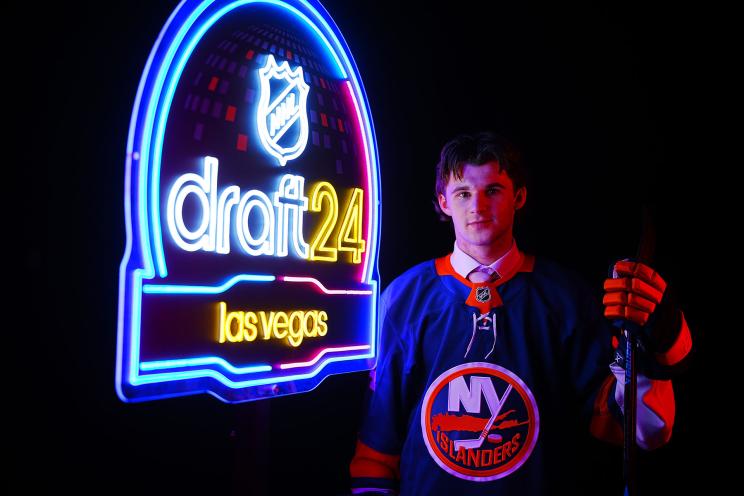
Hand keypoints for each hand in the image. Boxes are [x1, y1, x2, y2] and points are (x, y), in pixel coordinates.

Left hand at [603, 259, 689, 377]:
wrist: (663, 337)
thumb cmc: (649, 312)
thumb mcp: (649, 294)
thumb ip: (637, 282)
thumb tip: (617, 268)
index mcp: (660, 286)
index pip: (644, 271)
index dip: (629, 267)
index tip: (616, 267)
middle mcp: (658, 296)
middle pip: (632, 284)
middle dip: (615, 284)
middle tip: (607, 286)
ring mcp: (652, 309)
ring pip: (625, 297)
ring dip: (611, 298)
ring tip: (607, 300)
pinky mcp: (643, 323)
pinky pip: (622, 313)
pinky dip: (612, 311)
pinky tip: (609, 312)